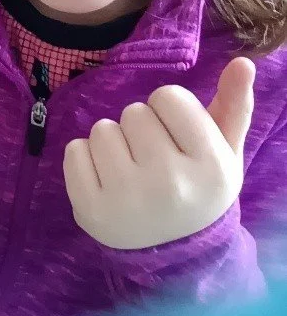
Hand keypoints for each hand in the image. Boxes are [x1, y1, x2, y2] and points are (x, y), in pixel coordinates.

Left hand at [63, 58, 254, 249]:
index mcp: (211, 167)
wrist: (172, 253)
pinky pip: (74, 150)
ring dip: (113, 142)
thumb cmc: (197, 187)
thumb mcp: (224, 151)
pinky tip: (105, 180)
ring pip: (102, 128)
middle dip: (140, 128)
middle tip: (152, 159)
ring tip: (130, 170)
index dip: (169, 111)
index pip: (168, 96)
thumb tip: (242, 62)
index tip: (176, 138)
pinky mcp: (91, 210)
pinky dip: (85, 158)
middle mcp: (171, 185)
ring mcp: (127, 200)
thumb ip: (234, 105)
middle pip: (134, 111)